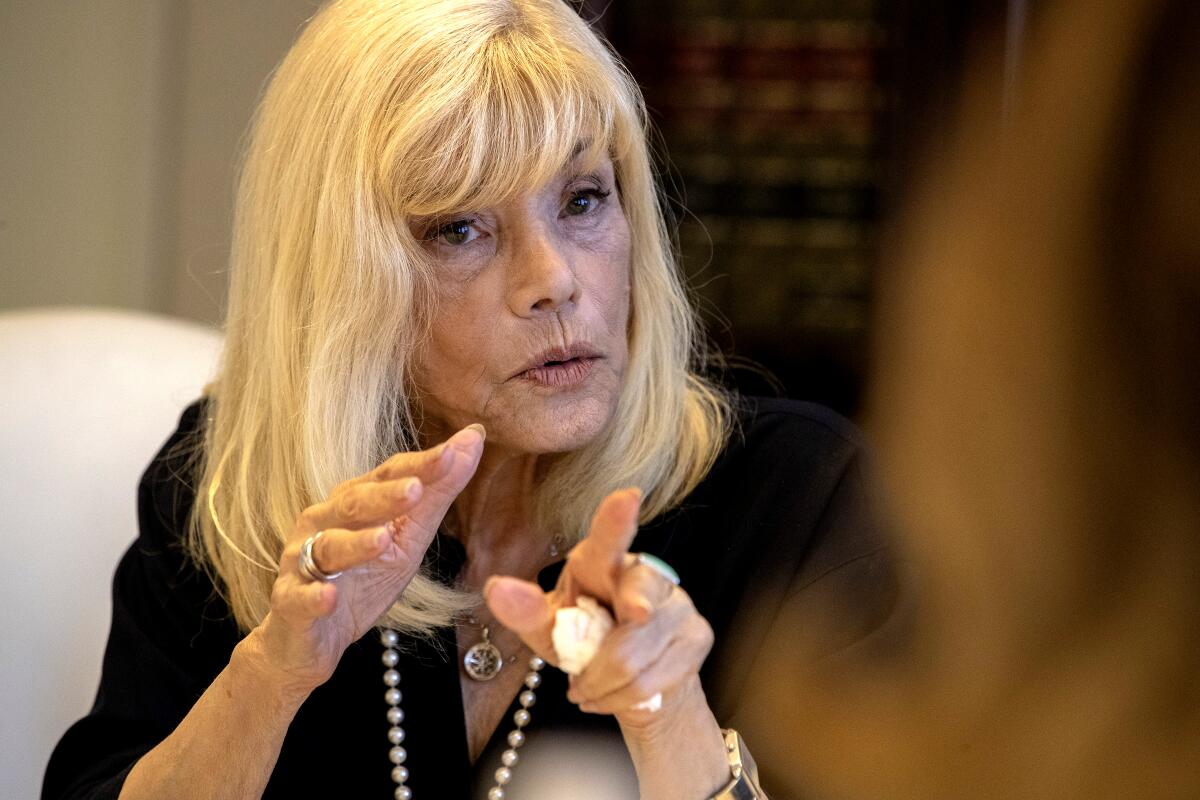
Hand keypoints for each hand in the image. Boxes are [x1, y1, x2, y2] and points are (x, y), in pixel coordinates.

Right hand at [245, 425, 484, 694]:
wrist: (312, 638)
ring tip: (383, 540)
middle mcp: (323, 522)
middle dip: (384, 496)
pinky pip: (300, 597)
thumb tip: (474, 438)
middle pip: (354, 504)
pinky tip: (329, 596)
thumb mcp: (409, 537)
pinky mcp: (290, 603)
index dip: (419, 465)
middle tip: (416, 489)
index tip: (453, 453)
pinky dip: (314, 596)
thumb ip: (438, 492)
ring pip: (328, 547)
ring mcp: (303, 562)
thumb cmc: (363, 578)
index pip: (388, 475)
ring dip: (355, 543)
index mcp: (354, 501)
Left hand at [484, 488, 714, 732]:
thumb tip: (495, 588)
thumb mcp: (549, 632)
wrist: (636, 684)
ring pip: (634, 657)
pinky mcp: (698, 634)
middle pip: (633, 608)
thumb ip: (525, 612)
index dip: (617, 520)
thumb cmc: (586, 644)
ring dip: (602, 685)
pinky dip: (622, 699)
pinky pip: (651, 680)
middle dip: (602, 657)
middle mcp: (646, 572)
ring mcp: (679, 602)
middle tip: (579, 679)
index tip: (626, 498)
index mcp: (602, 562)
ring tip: (591, 688)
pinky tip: (616, 695)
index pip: (609, 540)